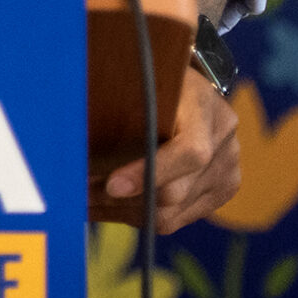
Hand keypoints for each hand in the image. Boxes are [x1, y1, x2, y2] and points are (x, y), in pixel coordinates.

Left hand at [92, 65, 239, 231]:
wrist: (193, 89)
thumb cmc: (154, 78)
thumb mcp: (140, 76)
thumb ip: (116, 98)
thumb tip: (70, 130)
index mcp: (206, 109)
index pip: (189, 153)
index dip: (150, 173)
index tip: (110, 185)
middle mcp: (225, 146)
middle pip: (176, 192)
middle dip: (119, 198)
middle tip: (76, 192)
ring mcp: (227, 174)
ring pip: (171, 215)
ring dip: (121, 211)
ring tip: (84, 200)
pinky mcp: (220, 194)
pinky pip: (174, 220)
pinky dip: (136, 215)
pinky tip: (106, 204)